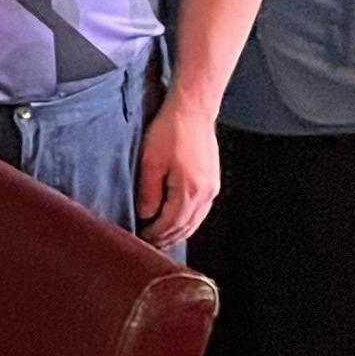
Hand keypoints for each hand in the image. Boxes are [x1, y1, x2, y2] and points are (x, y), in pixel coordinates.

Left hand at [135, 96, 221, 247]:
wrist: (192, 111)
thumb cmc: (171, 131)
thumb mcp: (150, 162)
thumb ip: (148, 192)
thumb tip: (146, 214)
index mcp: (189, 191)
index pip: (170, 224)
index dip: (155, 235)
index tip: (141, 239)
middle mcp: (205, 193)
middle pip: (185, 227)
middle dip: (167, 238)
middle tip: (150, 244)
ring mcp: (212, 188)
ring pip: (195, 221)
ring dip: (179, 232)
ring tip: (162, 238)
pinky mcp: (213, 181)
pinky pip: (201, 210)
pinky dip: (189, 220)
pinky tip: (178, 220)